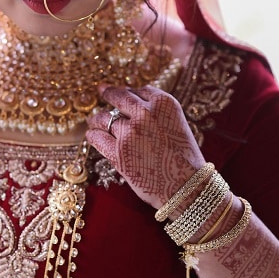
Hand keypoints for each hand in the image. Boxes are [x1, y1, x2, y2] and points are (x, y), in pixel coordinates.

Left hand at [86, 84, 204, 209]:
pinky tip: (92, 135)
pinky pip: (98, 138)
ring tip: (93, 121)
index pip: (140, 91)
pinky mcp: (117, 152)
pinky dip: (93, 135)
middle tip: (102, 90)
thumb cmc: (185, 159)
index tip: (122, 91)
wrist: (186, 186)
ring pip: (104, 118)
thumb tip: (135, 109)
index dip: (129, 91)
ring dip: (97, 119)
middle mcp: (145, 113)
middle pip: (119, 97)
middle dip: (108, 92)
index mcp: (164, 103)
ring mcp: (130, 132)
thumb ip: (158, 114)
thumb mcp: (177, 126)